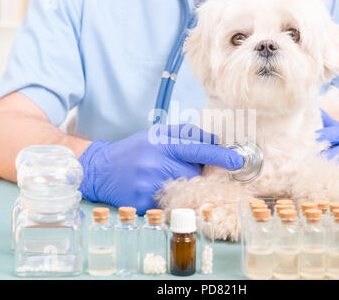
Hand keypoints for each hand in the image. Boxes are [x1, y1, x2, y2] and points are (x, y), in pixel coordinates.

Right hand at [78, 124, 243, 213]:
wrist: (101, 170)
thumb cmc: (135, 149)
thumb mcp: (158, 133)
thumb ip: (187, 134)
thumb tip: (215, 140)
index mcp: (162, 145)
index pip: (198, 150)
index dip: (220, 155)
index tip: (237, 161)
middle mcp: (157, 165)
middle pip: (194, 175)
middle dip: (194, 173)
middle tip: (179, 168)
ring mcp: (150, 186)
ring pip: (184, 191)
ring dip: (183, 186)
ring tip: (166, 178)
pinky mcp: (144, 204)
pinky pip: (170, 204)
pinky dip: (170, 198)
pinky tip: (156, 189)